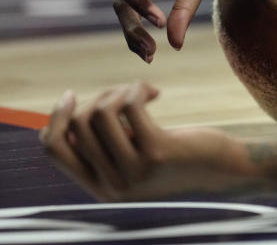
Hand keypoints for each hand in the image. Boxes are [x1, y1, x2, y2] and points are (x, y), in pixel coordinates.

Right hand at [40, 82, 231, 200]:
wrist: (223, 168)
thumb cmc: (176, 156)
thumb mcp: (133, 156)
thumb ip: (103, 145)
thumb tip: (65, 116)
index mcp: (99, 188)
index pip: (53, 150)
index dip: (55, 118)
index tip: (71, 95)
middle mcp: (112, 186)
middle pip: (78, 125)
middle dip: (98, 98)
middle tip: (125, 93)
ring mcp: (134, 172)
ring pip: (100, 113)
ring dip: (119, 91)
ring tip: (140, 92)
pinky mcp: (156, 152)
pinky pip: (129, 105)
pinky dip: (137, 89)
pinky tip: (154, 93)